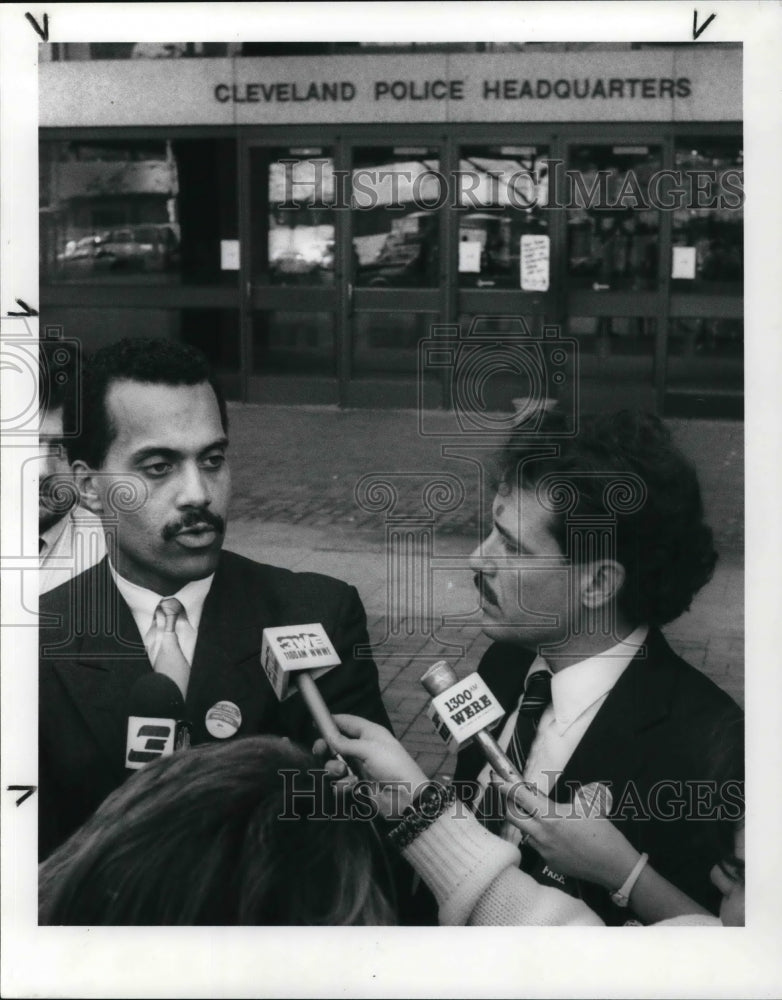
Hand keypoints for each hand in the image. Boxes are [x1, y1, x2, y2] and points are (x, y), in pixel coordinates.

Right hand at [312, 714, 428, 818]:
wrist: (406, 797)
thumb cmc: (394, 766)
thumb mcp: (370, 749)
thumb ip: (346, 743)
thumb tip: (329, 738)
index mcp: (370, 734)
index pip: (348, 722)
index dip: (333, 721)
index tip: (316, 722)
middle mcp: (363, 749)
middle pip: (336, 744)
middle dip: (326, 747)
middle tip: (320, 750)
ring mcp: (359, 768)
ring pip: (334, 765)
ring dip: (333, 768)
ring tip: (341, 771)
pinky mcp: (357, 786)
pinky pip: (339, 784)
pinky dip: (342, 785)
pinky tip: (352, 786)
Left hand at [495, 776, 639, 890]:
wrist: (616, 867)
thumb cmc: (605, 834)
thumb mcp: (587, 807)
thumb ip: (567, 800)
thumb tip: (554, 797)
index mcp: (551, 817)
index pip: (520, 798)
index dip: (505, 786)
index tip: (496, 778)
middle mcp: (543, 835)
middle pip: (512, 816)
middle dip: (509, 804)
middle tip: (513, 796)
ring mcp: (545, 852)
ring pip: (525, 832)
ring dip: (526, 822)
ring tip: (540, 816)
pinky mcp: (550, 864)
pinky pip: (538, 847)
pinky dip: (540, 838)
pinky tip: (556, 836)